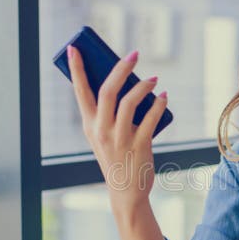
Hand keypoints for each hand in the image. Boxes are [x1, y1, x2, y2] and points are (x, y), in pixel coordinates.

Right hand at [67, 46, 167, 212]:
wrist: (126, 191)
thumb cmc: (116, 157)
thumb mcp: (104, 136)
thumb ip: (109, 113)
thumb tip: (125, 83)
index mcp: (89, 125)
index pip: (80, 91)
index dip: (76, 69)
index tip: (74, 48)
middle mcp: (101, 130)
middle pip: (107, 91)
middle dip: (120, 68)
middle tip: (134, 55)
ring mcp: (120, 138)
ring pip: (129, 102)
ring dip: (143, 86)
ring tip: (154, 79)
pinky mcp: (139, 145)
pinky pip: (151, 118)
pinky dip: (159, 103)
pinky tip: (164, 96)